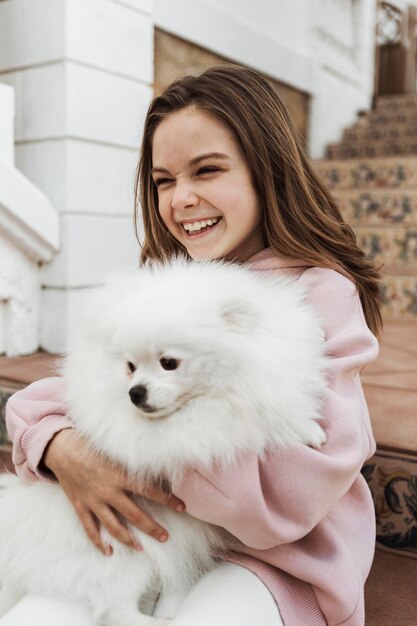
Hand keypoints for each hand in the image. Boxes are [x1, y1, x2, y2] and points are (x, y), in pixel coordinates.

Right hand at [43, 429, 184, 554]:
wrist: (62, 448)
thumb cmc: (92, 444)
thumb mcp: (116, 449)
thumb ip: (134, 458)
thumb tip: (158, 461)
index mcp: (120, 475)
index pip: (150, 491)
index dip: (168, 500)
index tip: (182, 507)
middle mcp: (108, 491)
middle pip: (135, 515)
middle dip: (152, 528)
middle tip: (165, 537)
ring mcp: (94, 501)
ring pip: (114, 526)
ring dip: (128, 539)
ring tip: (140, 548)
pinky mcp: (80, 506)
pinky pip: (90, 528)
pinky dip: (98, 542)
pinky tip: (108, 551)